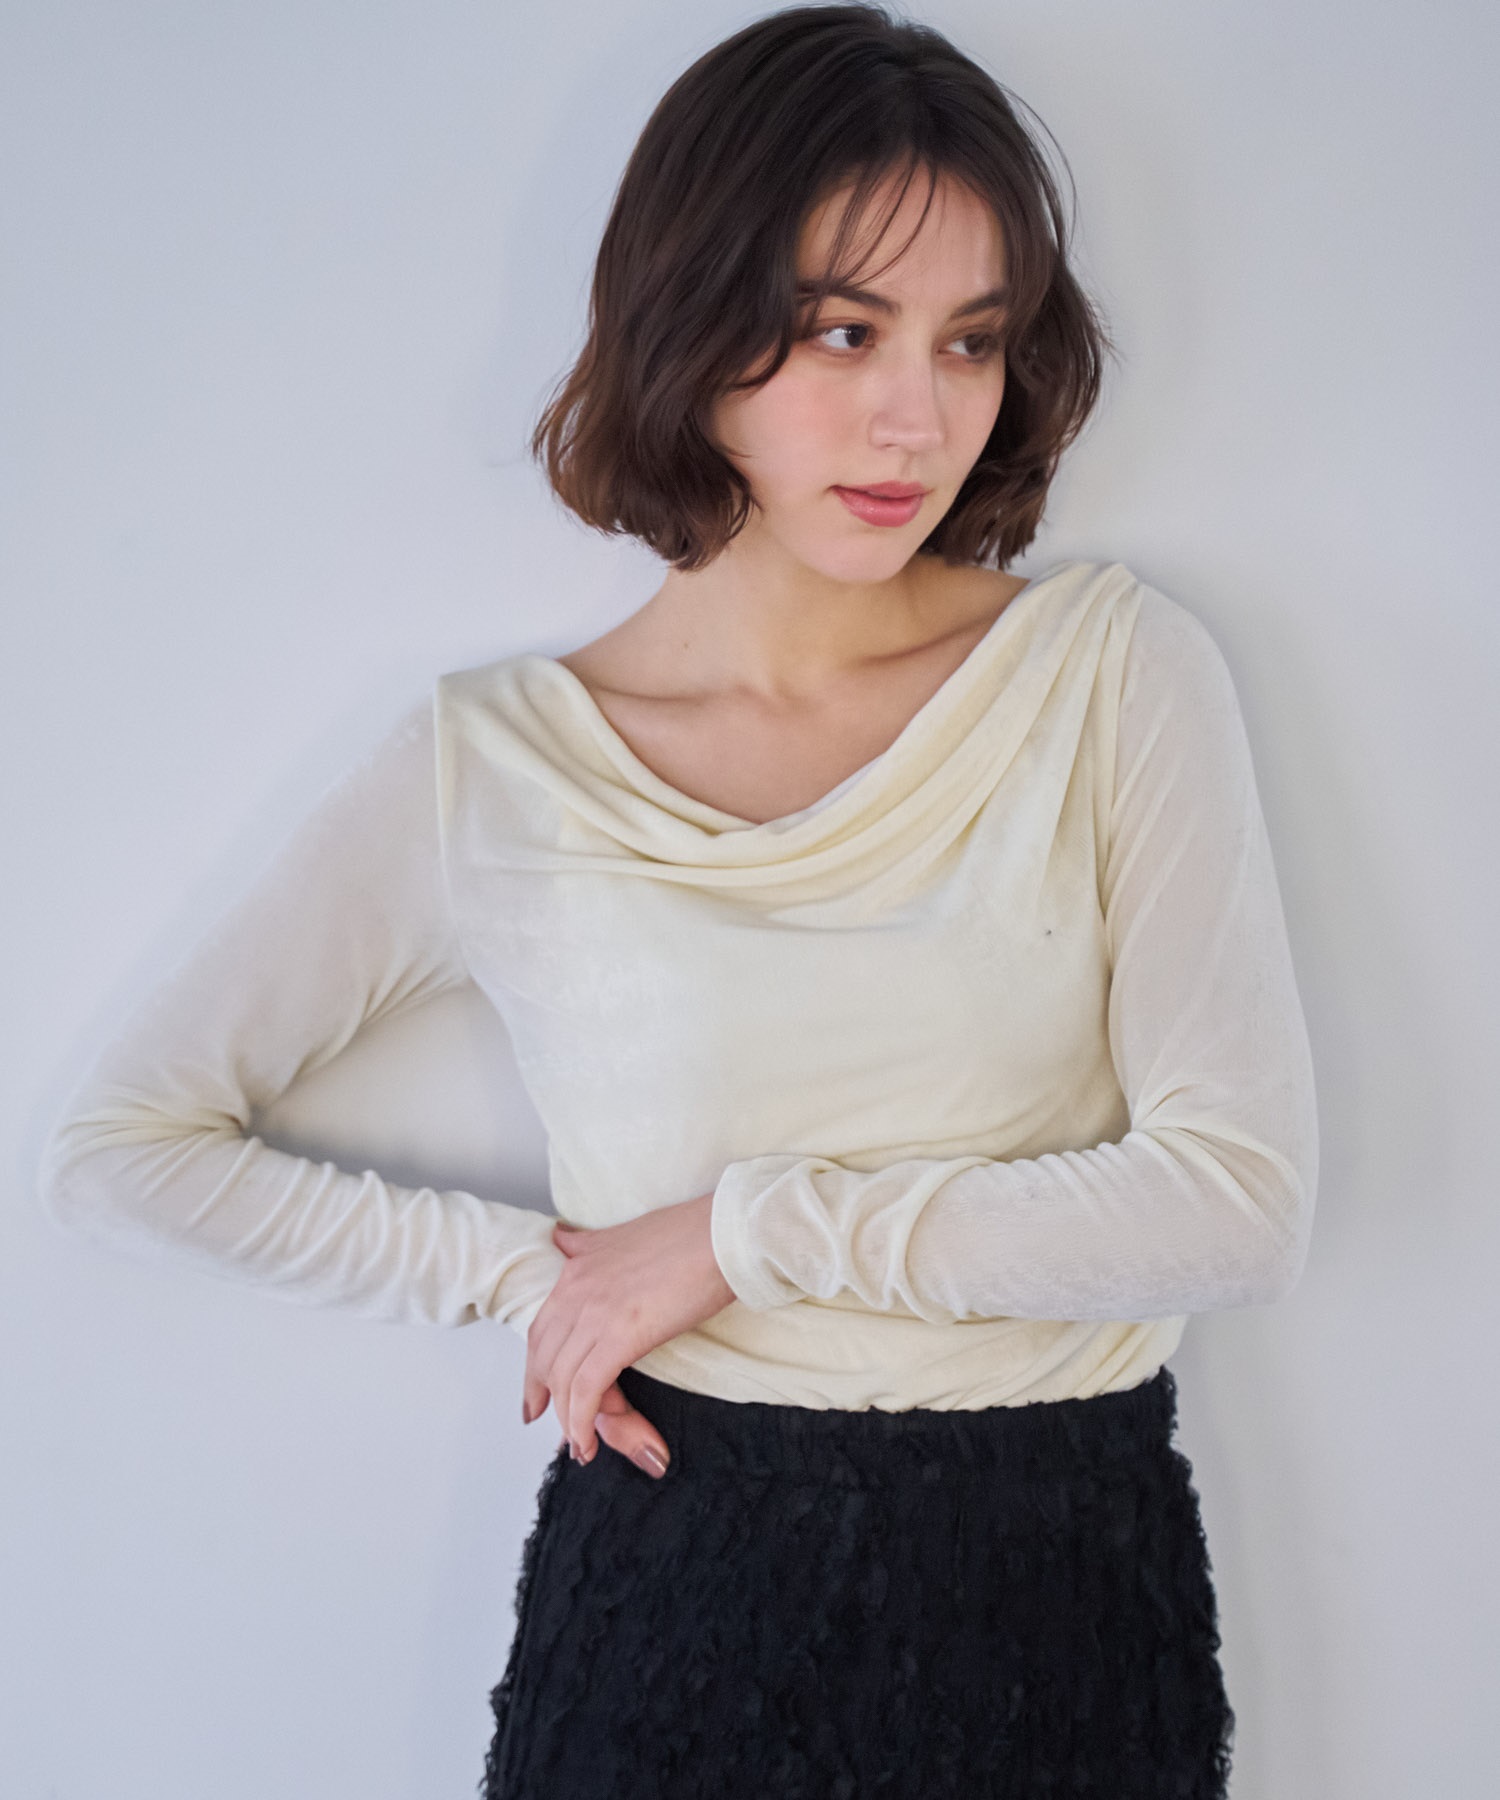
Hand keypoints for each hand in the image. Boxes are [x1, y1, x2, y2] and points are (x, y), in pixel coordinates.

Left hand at [521, 1192, 735, 1471]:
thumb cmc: (689, 1233)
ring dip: (570, 1420)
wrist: (723, 1234)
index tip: (536, 1398)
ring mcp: (595, 1313)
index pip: (542, 1329)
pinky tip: (589, 1444)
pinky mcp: (620, 1336)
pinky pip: (587, 1390)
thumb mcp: (623, 1234)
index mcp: (576, 1268)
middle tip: (561, 1430)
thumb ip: (589, 1245)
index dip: (536, 1367)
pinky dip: (582, 1423)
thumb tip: (563, 1240)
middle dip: (548, 1400)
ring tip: (583, 1447)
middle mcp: (576, 1290)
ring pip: (563, 1380)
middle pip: (544, 1359)